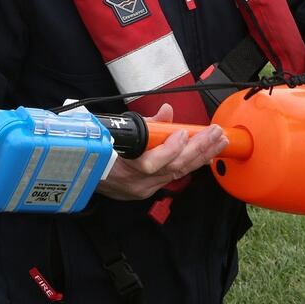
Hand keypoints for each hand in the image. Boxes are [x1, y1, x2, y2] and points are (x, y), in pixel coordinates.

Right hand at [95, 103, 227, 200]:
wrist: (85, 175)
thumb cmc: (101, 150)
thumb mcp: (120, 131)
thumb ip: (148, 124)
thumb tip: (167, 111)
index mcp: (123, 165)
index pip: (150, 163)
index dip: (170, 149)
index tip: (184, 133)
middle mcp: (135, 181)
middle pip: (172, 168)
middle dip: (198, 149)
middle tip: (216, 134)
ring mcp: (143, 189)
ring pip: (177, 174)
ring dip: (201, 156)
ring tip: (219, 142)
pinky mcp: (147, 192)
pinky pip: (174, 178)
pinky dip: (191, 165)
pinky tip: (207, 157)